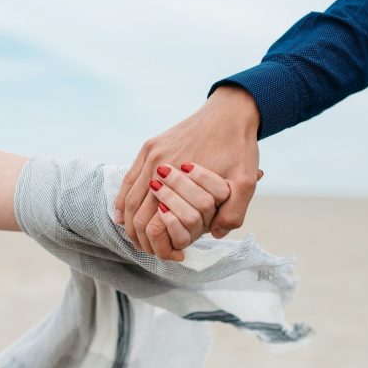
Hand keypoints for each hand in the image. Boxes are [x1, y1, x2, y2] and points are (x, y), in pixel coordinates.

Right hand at [115, 85, 261, 258]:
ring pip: (128, 197)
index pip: (154, 222)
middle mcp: (158, 164)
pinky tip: (122, 214)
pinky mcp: (150, 146)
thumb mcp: (246, 182)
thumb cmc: (240, 147)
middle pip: (136, 212)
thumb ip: (233, 213)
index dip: (158, 245)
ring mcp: (151, 153)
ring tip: (137, 238)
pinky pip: (128, 178)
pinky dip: (123, 199)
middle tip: (150, 251)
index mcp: (179, 176)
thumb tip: (213, 234)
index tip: (170, 255)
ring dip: (129, 222)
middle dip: (140, 237)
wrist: (231, 111)